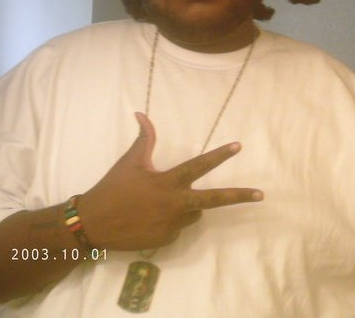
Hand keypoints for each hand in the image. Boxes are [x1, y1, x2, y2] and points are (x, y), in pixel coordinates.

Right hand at [79, 112, 262, 249]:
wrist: (95, 224)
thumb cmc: (113, 188)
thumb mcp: (130, 162)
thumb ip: (144, 139)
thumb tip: (142, 113)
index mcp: (167, 182)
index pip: (198, 166)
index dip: (219, 155)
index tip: (238, 147)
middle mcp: (175, 204)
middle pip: (213, 200)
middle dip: (239, 196)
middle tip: (260, 195)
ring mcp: (172, 225)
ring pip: (193, 212)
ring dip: (186, 206)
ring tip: (159, 202)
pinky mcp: (167, 240)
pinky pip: (178, 227)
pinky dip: (171, 220)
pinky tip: (150, 218)